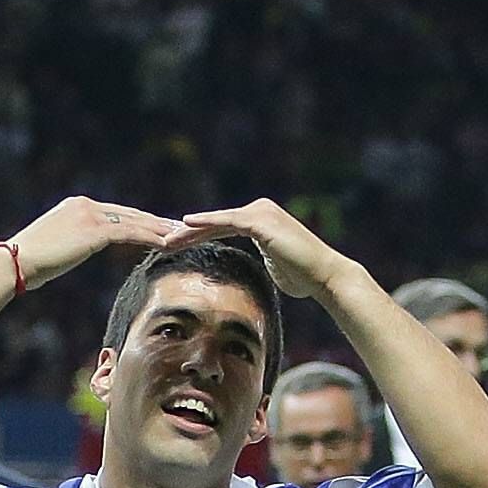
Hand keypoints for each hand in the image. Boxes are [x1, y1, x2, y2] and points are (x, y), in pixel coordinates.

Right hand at [1, 196, 186, 290]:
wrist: (16, 262)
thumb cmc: (30, 262)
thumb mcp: (56, 247)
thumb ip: (72, 242)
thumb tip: (75, 251)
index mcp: (77, 206)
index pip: (116, 212)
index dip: (139, 220)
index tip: (156, 226)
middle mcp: (86, 205)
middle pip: (130, 213)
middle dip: (155, 221)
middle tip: (177, 228)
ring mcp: (91, 215)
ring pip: (134, 221)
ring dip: (159, 229)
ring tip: (179, 236)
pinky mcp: (95, 230)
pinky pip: (130, 233)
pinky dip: (150, 238)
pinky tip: (166, 244)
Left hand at [177, 199, 343, 299]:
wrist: (324, 276)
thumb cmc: (303, 277)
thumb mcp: (273, 267)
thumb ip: (260, 260)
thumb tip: (249, 273)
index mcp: (260, 220)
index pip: (222, 229)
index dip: (198, 238)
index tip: (176, 248)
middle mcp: (260, 210)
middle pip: (216, 223)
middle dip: (189, 234)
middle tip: (163, 243)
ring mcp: (261, 213)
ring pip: (218, 222)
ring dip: (191, 232)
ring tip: (167, 241)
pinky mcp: (261, 221)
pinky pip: (228, 221)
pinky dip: (207, 223)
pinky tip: (186, 224)